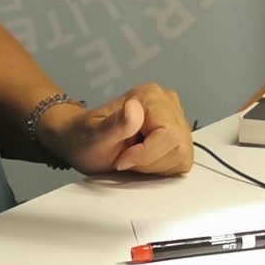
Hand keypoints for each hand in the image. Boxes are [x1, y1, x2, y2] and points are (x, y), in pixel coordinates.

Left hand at [48, 84, 191, 176]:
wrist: (83, 142)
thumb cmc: (86, 139)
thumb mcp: (94, 136)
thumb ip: (116, 125)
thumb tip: (135, 109)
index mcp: (150, 96)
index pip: (168, 134)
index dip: (147, 155)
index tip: (122, 160)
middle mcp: (168, 103)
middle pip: (178, 146)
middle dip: (150, 162)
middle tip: (125, 159)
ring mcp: (176, 118)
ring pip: (182, 155)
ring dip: (155, 166)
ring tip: (132, 158)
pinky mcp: (178, 135)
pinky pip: (181, 160)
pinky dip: (161, 167)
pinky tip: (143, 160)